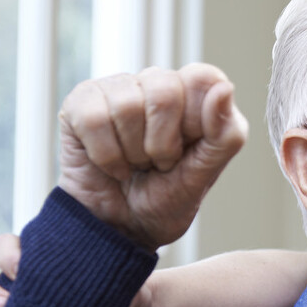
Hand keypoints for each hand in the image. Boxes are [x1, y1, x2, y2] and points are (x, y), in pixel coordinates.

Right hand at [57, 63, 247, 250]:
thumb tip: (224, 88)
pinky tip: (112, 165)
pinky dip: (106, 156)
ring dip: (132, 153)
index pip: (203, 78)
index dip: (195, 122)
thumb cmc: (167, 197)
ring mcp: (117, 88)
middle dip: (163, 144)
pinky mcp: (81, 102)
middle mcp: (158, 82)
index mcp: (195, 93)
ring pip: (127, 106)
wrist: (121, 229)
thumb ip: (226, 133)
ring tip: (135, 164)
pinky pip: (94, 119)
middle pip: (165, 91)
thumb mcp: (206, 173)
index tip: (188, 150)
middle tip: (159, 163)